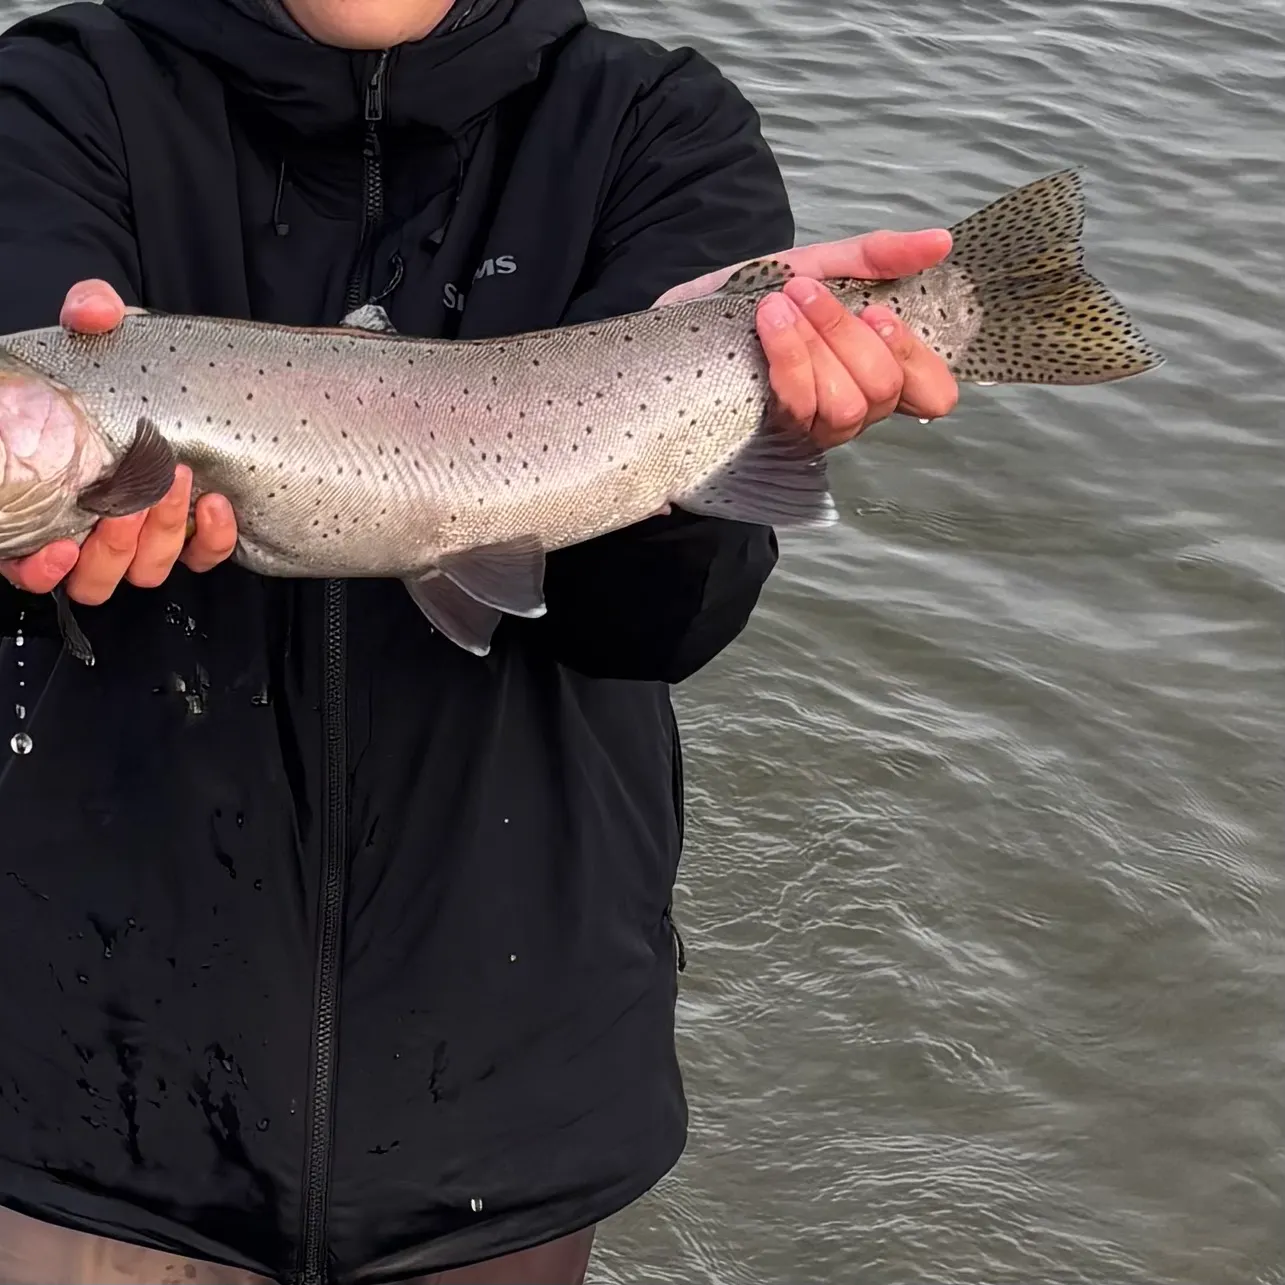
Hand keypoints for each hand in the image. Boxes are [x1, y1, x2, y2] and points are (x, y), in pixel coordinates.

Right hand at [0, 279, 236, 601]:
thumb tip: (93, 310)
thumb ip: (89, 317)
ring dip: (161, 535)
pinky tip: (215, 505)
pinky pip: (200, 558)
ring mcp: (144, 536)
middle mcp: (91, 528)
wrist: (169, 379)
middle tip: (138, 490)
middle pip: (95, 574)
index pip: (27, 563)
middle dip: (117, 542)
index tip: (61, 546)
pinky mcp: (191, 534)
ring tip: (176, 481)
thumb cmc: (116, 366)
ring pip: (146, 570)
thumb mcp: (98, 338)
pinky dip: (209, 541)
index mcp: (48, 501)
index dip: (39, 568)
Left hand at [657, 230, 959, 448]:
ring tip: (783, 300)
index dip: (918, 361)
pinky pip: (799, 405)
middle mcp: (849, 408)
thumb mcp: (817, 264)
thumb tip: (939, 242)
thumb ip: (876, 257)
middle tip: (810, 291)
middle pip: (884, 391)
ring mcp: (810, 428)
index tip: (879, 314)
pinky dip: (789, 354)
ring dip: (818, 343)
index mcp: (871, 371)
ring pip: (846, 406)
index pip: (932, 396)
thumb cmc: (752, 298)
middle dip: (848, 333)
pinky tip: (769, 318)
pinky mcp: (772, 437)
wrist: (681, 316)